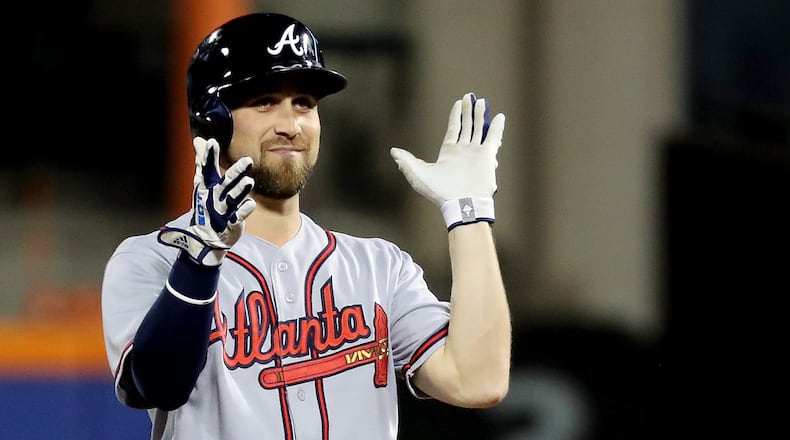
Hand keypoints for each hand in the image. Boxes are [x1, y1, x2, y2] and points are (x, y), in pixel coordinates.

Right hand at [158, 137, 256, 265]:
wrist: (204, 238)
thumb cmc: (207, 205)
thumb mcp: (203, 184)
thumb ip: (204, 162)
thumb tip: (199, 140)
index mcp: (206, 187)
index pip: (207, 169)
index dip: (209, 157)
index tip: (212, 143)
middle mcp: (213, 198)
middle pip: (225, 183)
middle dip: (235, 172)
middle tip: (248, 160)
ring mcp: (222, 212)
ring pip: (232, 199)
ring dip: (240, 190)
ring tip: (249, 181)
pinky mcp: (231, 224)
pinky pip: (238, 217)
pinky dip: (244, 210)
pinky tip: (251, 203)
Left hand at [390, 92, 505, 228]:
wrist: (461, 203)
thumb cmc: (439, 192)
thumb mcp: (418, 175)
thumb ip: (406, 162)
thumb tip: (393, 151)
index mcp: (449, 152)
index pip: (454, 129)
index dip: (456, 115)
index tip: (458, 103)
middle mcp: (463, 151)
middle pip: (467, 126)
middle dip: (469, 111)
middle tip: (471, 97)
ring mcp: (476, 153)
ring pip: (479, 129)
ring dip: (481, 115)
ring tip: (482, 101)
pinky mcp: (487, 156)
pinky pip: (493, 138)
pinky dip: (497, 128)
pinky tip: (500, 116)